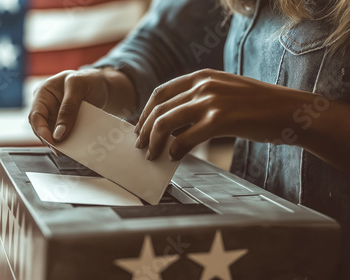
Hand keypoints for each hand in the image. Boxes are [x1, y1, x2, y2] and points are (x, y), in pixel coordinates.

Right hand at [28, 69, 108, 145]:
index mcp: (43, 93)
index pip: (36, 115)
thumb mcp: (78, 87)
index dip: (41, 130)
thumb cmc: (88, 79)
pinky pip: (63, 135)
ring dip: (59, 143)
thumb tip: (59, 132)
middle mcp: (46, 106)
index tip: (52, 142)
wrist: (101, 85)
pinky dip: (68, 141)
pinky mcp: (64, 124)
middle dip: (49, 140)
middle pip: (41, 127)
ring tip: (69, 151)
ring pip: (51, 134)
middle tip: (61, 151)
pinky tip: (74, 147)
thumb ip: (68, 108)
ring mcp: (54, 116)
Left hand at [134, 69, 307, 160]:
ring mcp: (211, 101)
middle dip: (145, 130)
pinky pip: (184, 138)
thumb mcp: (223, 92)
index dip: (146, 112)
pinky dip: (174, 150)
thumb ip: (198, 101)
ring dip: (154, 141)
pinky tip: (174, 157)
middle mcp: (203, 85)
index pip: (160, 93)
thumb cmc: (258, 106)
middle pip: (159, 109)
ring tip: (153, 154)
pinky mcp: (220, 120)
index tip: (140, 127)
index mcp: (201, 76)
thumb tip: (173, 125)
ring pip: (166, 123)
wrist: (289, 111)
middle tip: (142, 146)